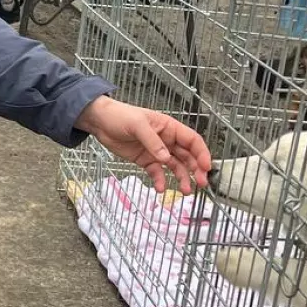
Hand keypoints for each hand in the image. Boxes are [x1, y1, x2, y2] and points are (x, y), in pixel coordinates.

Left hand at [75, 96, 212, 194]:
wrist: (100, 122)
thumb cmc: (120, 116)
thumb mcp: (137, 124)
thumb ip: (152, 141)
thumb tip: (166, 158)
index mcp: (169, 127)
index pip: (192, 140)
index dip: (201, 153)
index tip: (206, 167)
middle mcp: (167, 140)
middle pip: (187, 156)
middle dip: (195, 169)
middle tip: (200, 183)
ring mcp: (157, 151)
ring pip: (175, 166)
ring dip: (181, 178)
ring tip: (185, 190)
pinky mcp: (146, 160)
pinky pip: (157, 172)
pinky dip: (160, 180)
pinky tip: (160, 188)